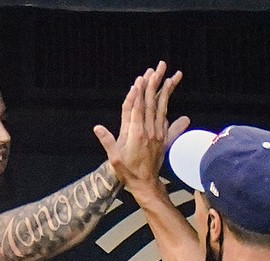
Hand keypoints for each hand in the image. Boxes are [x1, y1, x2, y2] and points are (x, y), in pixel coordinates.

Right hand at [93, 61, 189, 194]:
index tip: (140, 79)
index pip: (137, 109)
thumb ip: (107, 142)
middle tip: (158, 67)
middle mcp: (148, 131)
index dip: (138, 94)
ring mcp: (158, 133)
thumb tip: (97, 128)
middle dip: (154, 84)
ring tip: (172, 75)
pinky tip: (169, 95)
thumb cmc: (127, 172)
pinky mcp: (163, 137)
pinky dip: (166, 105)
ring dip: (166, 90)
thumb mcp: (114, 159)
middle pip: (151, 103)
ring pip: (161, 107)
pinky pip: (166, 117)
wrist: (146, 184)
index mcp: (135, 134)